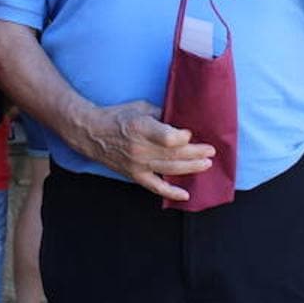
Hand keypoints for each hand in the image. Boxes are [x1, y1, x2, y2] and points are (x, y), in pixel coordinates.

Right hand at [80, 101, 214, 201]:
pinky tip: (185, 195)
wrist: (92, 134)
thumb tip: (182, 121)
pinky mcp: (135, 175)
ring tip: (206, 165)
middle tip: (210, 151)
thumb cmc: (118, 117)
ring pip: (169, 170)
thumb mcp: (140, 107)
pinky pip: (155, 187)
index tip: (190, 133)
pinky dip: (171, 193)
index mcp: (141, 128)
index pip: (168, 138)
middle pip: (173, 154)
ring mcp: (137, 164)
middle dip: (195, 153)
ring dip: (190, 168)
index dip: (182, 137)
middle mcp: (140, 148)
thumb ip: (161, 115)